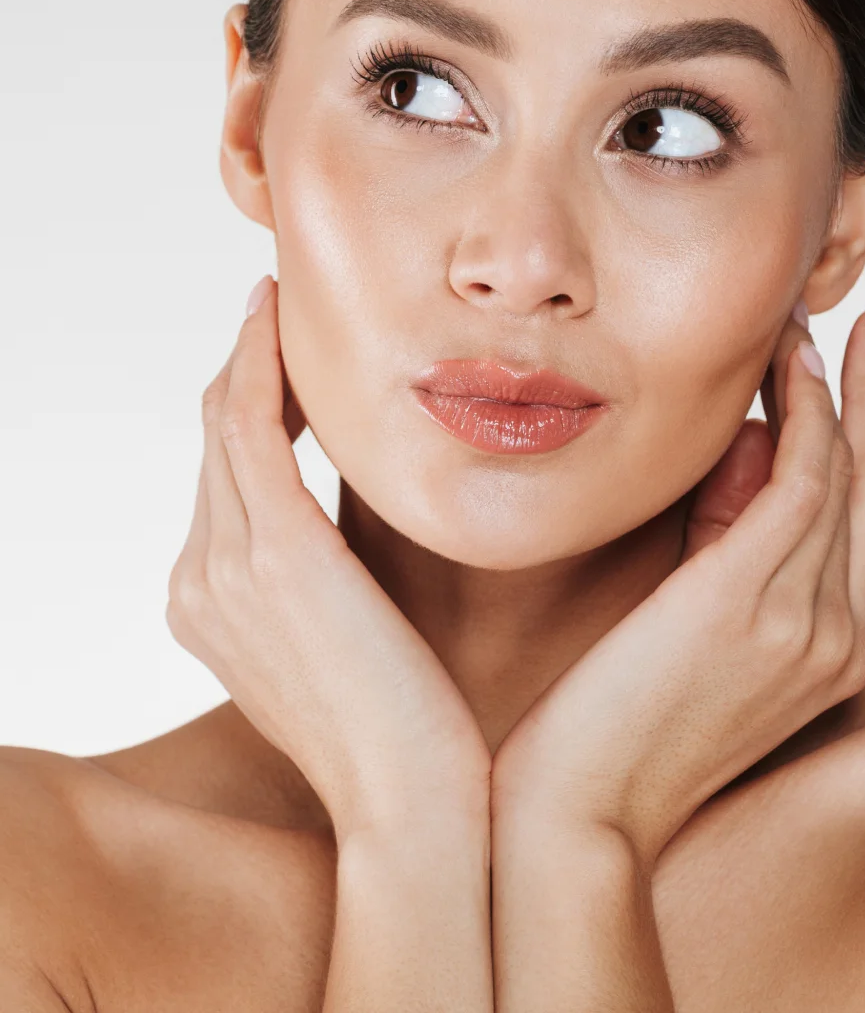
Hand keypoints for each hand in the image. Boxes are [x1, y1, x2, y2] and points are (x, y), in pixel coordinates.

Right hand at [166, 275, 489, 837]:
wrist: (416, 809)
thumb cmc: (408, 730)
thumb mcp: (351, 642)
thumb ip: (333, 582)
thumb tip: (363, 530)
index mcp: (211, 605)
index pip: (223, 477)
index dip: (252, 406)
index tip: (291, 356)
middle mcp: (199, 581)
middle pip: (214, 441)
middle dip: (248, 369)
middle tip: (288, 310)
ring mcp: (226, 567)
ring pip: (224, 423)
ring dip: (253, 353)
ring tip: (286, 304)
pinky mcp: (274, 553)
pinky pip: (247, 426)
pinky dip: (258, 362)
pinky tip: (280, 319)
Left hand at [492, 305, 864, 868]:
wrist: (575, 818)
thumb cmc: (613, 728)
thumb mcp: (692, 627)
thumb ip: (727, 544)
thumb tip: (747, 448)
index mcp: (834, 654)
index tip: (858, 372)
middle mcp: (839, 638)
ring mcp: (805, 624)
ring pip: (846, 473)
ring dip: (833, 387)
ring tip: (807, 325)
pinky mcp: (752, 603)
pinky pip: (804, 480)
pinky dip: (807, 414)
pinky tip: (789, 366)